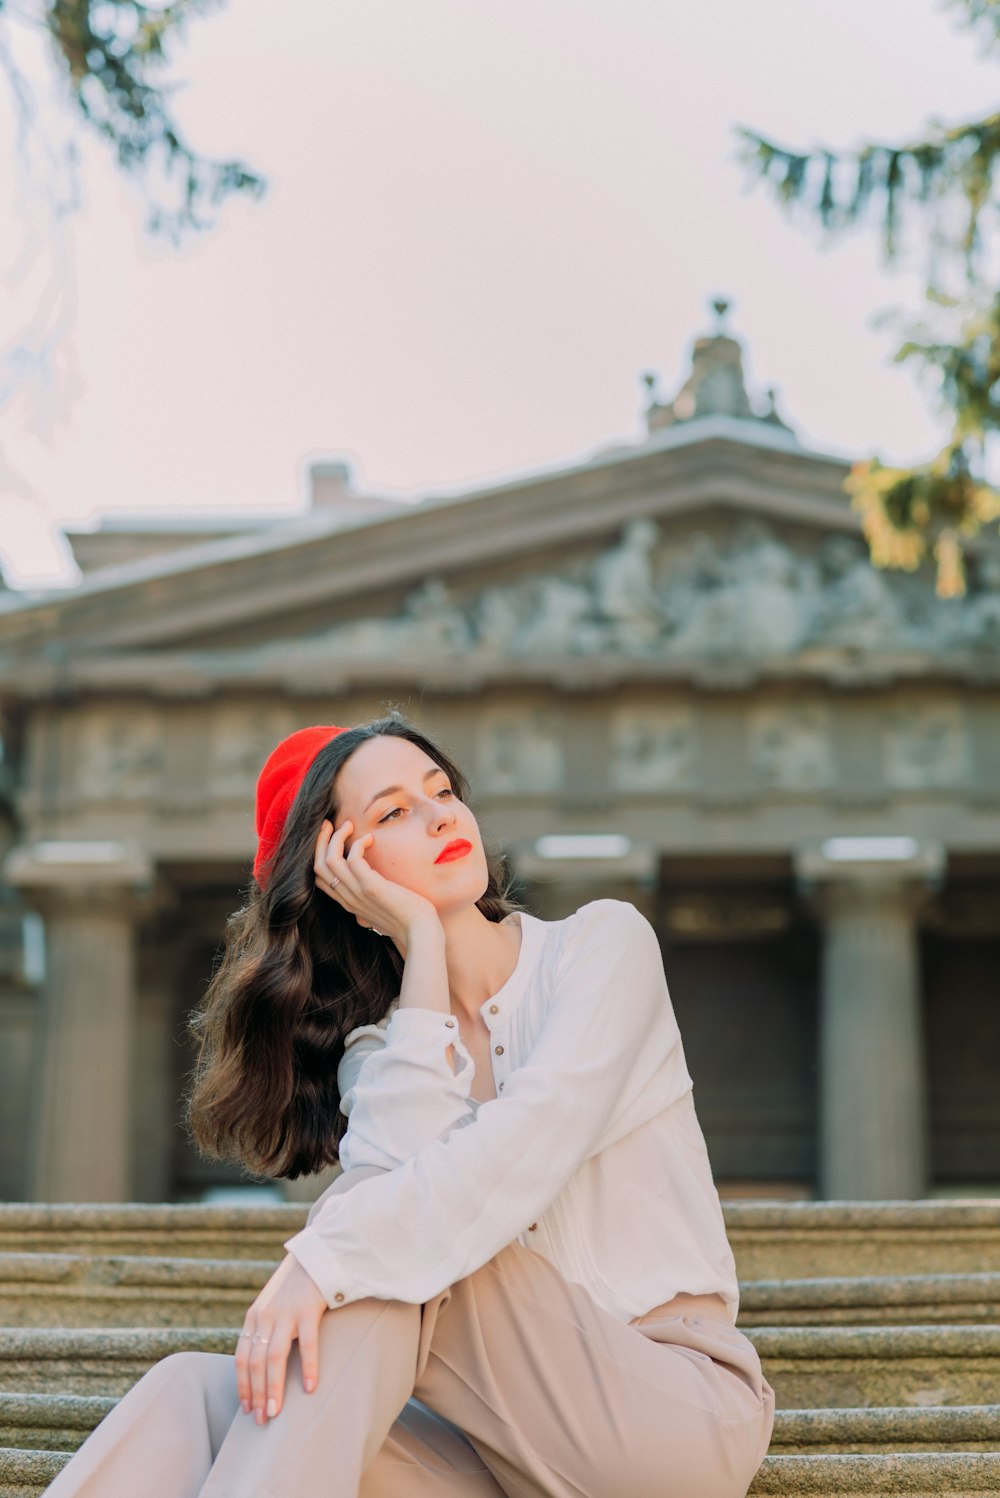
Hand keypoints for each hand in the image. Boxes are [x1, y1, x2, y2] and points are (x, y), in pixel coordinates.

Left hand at [235, 1252, 327, 1422]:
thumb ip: (265, 1329)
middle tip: (261, 1421)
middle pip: (255, 1363)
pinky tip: (309, 1387)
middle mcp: (265, 1315)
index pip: (242, 1359)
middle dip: (256, 1395)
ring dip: (273, 1389)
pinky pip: (307, 1344)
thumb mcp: (272, 1305)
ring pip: (274, 1358)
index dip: (243, 1387)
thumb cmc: (296, 1285)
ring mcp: (286, 1312)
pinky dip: (307, 1367)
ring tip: (276, 1413)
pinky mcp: (308, 1308)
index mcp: (254, 1316)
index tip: (247, 1410)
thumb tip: (260, 1365)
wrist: (317, 1255)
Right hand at [313, 818, 440, 942]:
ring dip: (337, 837)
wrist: (420, 931)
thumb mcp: (380, 908)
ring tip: (348, 825)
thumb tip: (369, 892)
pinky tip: (370, 839)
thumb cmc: (406, 918)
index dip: (319, 854)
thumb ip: (370, 900)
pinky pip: (352, 860)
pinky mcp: (371, 887)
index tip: (330, 837)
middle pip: (318, 866)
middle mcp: (348, 898)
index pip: (319, 878)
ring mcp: (357, 893)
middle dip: (320, 841)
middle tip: (330, 823)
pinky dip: (358, 845)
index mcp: (348, 902)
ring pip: (329, 860)